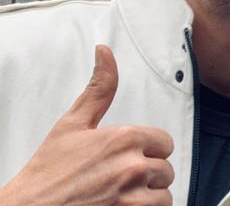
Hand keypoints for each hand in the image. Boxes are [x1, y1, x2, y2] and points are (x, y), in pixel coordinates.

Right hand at [0, 45, 174, 205]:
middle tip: (120, 177)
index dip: (149, 150)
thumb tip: (105, 54)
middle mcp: (133, 166)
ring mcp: (132, 196)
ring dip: (148, 195)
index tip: (131, 156)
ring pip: (164, 194)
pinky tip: (123, 205)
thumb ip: (99, 89)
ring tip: (121, 193)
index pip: (164, 142)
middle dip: (148, 173)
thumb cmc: (48, 172)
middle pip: (165, 169)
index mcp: (125, 138)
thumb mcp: (73, 123)